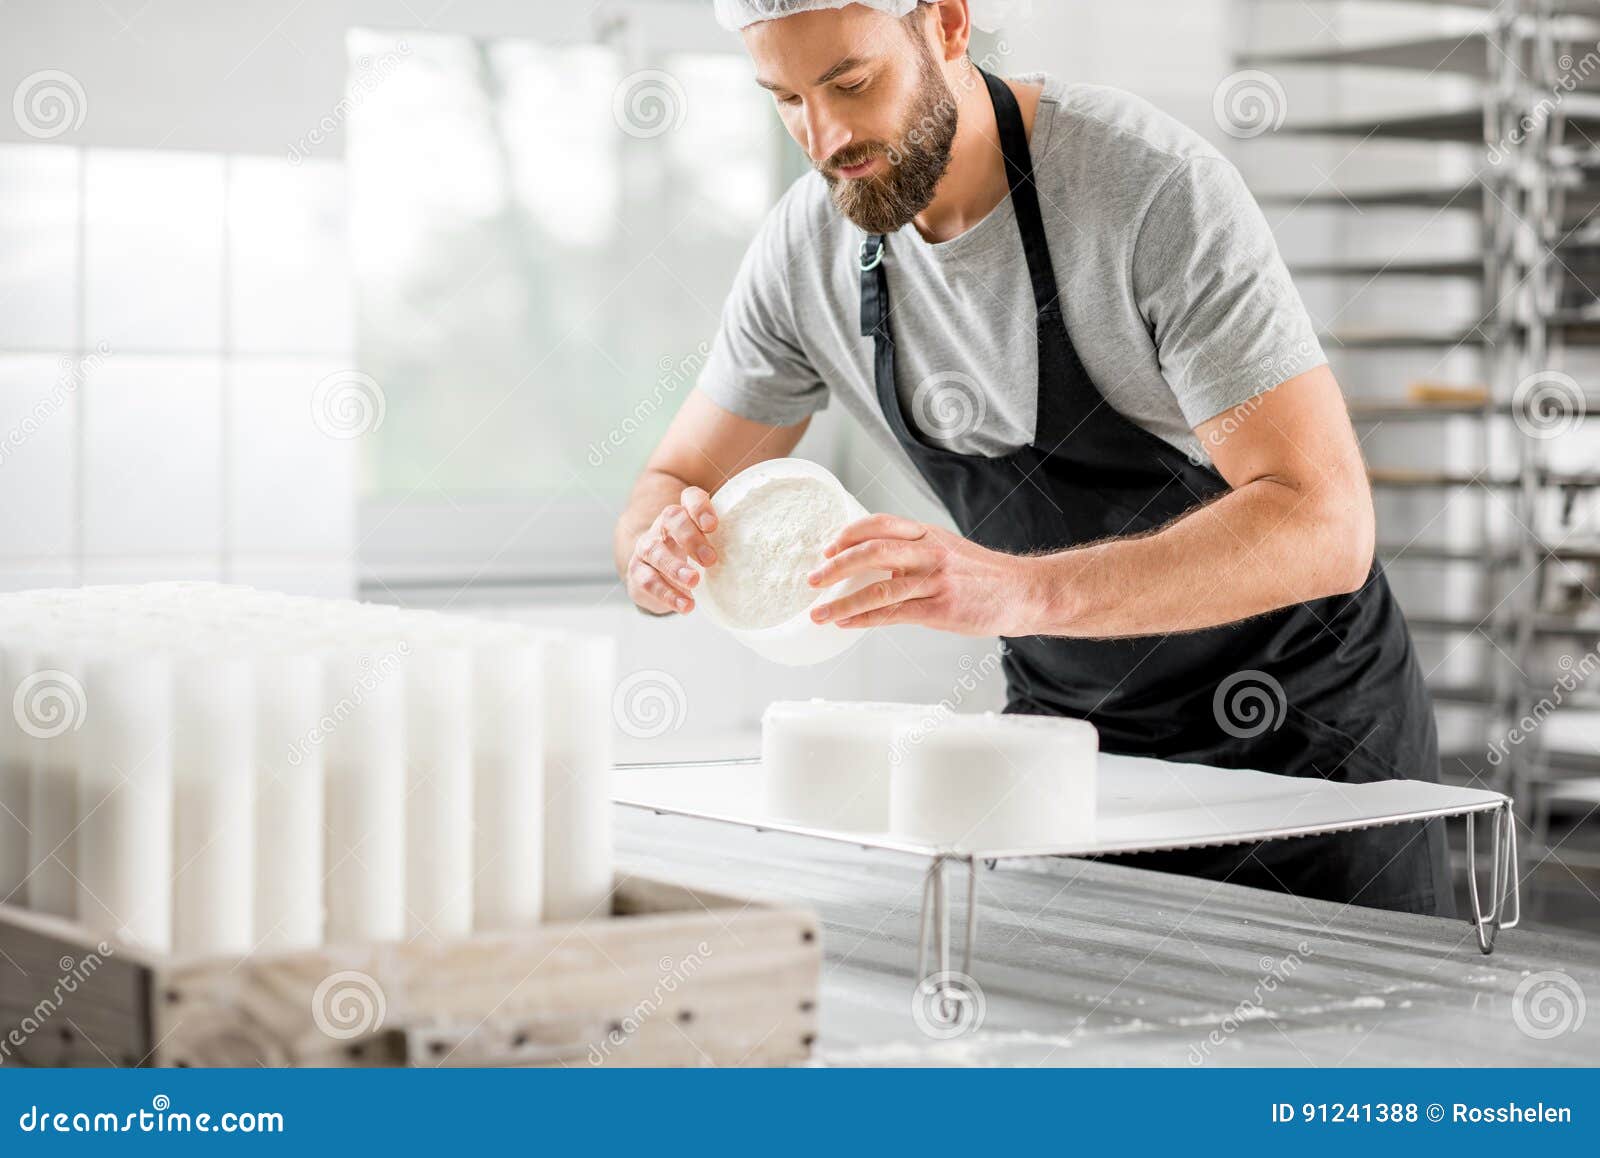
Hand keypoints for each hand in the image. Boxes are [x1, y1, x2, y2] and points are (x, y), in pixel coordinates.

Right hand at [625, 486, 719, 614]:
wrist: (656, 574)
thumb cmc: (692, 556)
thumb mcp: (709, 546)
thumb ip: (728, 542)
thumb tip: (761, 553)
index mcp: (684, 514)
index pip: (690, 498)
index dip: (700, 507)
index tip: (713, 525)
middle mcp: (662, 526)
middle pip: (672, 519)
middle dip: (691, 538)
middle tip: (710, 560)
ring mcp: (646, 548)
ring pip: (655, 550)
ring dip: (675, 567)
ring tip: (694, 582)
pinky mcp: (637, 572)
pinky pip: (648, 580)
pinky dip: (667, 594)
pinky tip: (686, 604)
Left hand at [805, 514, 1041, 635]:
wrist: (1023, 593)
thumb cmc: (982, 576)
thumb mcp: (947, 550)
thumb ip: (913, 553)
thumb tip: (871, 563)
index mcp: (928, 534)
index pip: (881, 524)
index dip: (849, 533)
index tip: (827, 547)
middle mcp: (930, 553)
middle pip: (873, 551)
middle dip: (837, 565)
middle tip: (813, 579)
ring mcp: (935, 581)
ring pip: (879, 588)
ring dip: (843, 602)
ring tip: (819, 612)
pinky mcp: (941, 609)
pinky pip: (894, 613)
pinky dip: (866, 619)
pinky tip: (847, 623)